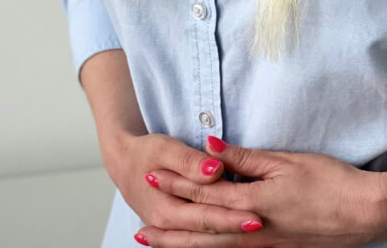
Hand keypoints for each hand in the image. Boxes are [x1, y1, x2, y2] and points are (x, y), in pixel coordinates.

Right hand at [101, 130, 264, 236]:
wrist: (124, 162)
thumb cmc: (146, 152)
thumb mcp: (164, 149)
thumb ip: (189, 161)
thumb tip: (213, 169)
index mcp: (167, 210)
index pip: (206, 217)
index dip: (232, 217)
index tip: (257, 215)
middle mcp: (170, 226)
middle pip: (209, 233)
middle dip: (237, 230)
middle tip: (262, 224)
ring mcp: (173, 230)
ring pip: (206, 240)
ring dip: (231, 238)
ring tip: (258, 236)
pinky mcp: (178, 226)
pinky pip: (200, 237)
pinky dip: (219, 239)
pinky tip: (239, 238)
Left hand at [135, 135, 386, 246]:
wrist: (364, 214)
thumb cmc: (330, 182)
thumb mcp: (287, 161)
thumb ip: (247, 158)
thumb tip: (212, 149)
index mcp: (254, 202)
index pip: (207, 192)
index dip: (178, 185)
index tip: (153, 178)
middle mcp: (253, 230)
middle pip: (202, 230)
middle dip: (171, 229)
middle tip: (140, 228)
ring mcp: (264, 246)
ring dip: (184, 247)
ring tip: (159, 245)